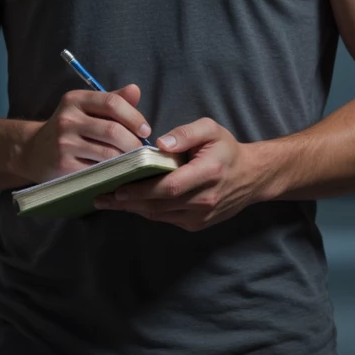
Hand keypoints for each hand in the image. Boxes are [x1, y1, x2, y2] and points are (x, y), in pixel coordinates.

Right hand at [19, 83, 150, 184]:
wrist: (33, 151)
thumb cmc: (68, 129)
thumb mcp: (85, 109)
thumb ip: (112, 100)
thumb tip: (136, 90)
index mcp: (75, 100)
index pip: (112, 103)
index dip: (134, 117)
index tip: (145, 130)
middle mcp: (67, 119)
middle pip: (112, 130)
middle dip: (134, 143)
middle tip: (141, 151)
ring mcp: (64, 143)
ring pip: (108, 153)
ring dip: (126, 159)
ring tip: (132, 161)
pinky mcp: (63, 165)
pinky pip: (98, 169)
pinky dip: (113, 171)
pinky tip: (117, 171)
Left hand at [94, 116, 259, 230]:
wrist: (252, 177)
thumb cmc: (226, 150)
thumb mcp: (210, 129)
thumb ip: (185, 133)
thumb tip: (160, 144)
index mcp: (208, 174)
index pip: (169, 187)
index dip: (142, 190)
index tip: (118, 188)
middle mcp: (204, 199)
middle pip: (159, 205)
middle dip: (128, 202)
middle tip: (102, 197)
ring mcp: (201, 216)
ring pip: (159, 215)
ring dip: (133, 209)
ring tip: (108, 201)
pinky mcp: (197, 224)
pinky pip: (166, 219)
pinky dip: (147, 211)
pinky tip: (131, 204)